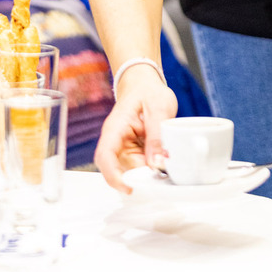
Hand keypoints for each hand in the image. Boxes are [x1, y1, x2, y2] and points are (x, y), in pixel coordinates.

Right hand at [93, 65, 177, 191]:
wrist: (145, 84)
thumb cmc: (148, 91)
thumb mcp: (159, 108)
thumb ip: (157, 135)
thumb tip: (156, 164)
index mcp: (116, 127)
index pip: (105, 156)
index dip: (113, 176)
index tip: (128, 187)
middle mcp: (116, 140)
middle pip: (119, 168)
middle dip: (139, 176)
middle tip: (160, 174)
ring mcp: (124, 147)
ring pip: (131, 169)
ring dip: (147, 172)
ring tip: (165, 164)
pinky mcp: (134, 150)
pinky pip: (140, 164)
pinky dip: (151, 167)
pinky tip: (163, 162)